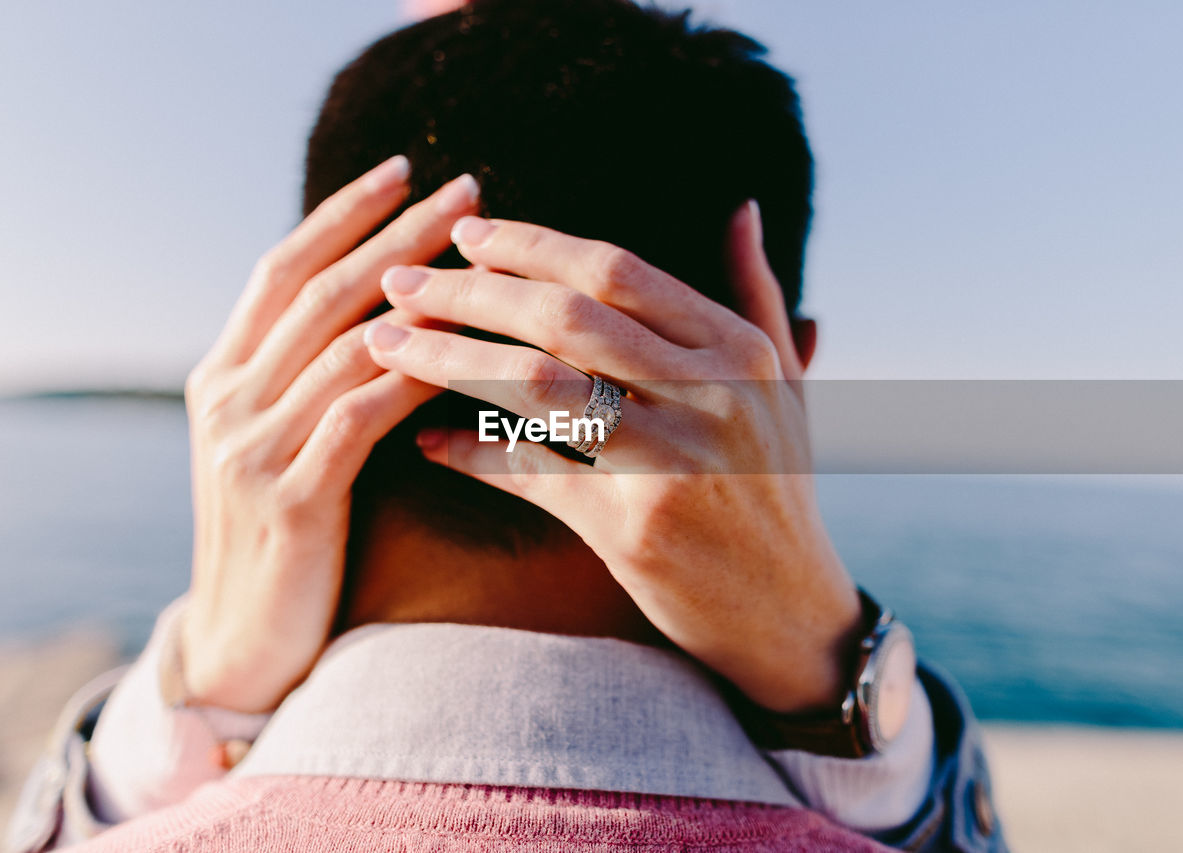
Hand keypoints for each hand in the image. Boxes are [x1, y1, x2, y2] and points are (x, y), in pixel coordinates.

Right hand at [180, 158, 478, 712]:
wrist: (242, 640)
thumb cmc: (285, 535)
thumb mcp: (282, 442)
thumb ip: (313, 379)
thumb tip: (389, 312)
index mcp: (223, 374)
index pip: (284, 268)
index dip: (344, 214)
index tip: (404, 169)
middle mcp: (227, 397)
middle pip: (323, 292)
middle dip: (397, 234)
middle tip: (464, 189)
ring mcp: (251, 447)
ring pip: (347, 345)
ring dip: (421, 298)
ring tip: (483, 260)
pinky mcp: (290, 499)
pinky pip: (360, 417)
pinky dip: (414, 378)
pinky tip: (466, 352)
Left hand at [364, 202, 860, 713]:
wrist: (793, 615)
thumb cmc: (779, 492)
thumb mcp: (788, 388)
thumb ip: (757, 294)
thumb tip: (740, 207)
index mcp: (740, 352)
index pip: (618, 272)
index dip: (532, 246)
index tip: (467, 234)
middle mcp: (712, 396)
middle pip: (566, 317)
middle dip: (469, 292)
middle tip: (400, 282)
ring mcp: (674, 462)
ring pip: (537, 386)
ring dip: (450, 359)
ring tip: (387, 346)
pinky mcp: (635, 528)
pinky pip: (532, 474)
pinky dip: (471, 453)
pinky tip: (428, 441)